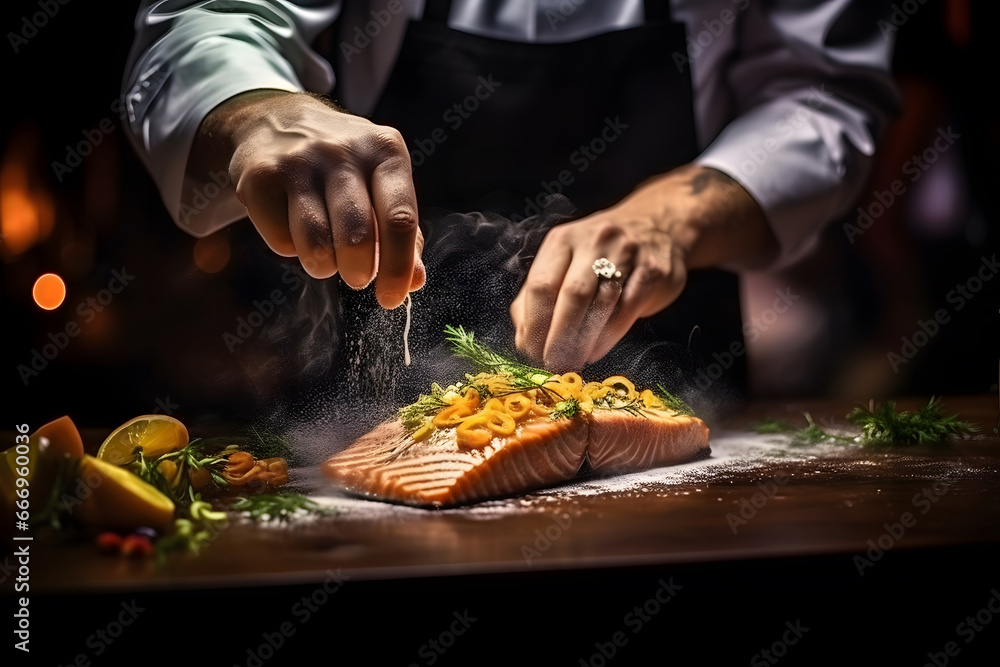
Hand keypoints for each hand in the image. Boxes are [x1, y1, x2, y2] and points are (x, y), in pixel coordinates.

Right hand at [189, 90, 423, 308]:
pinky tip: (293, 227)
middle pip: (357, 237)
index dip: (398, 269)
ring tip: (326, 256)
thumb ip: (403, 234)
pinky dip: (291, 249)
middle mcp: (343, 150)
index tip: (391, 299)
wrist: (277, 120)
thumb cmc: (344, 167)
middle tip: (357, 277)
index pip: (400, 220)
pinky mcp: (259, 176)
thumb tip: (413, 282)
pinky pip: (281, 242)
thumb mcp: (381, 184)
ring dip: (323, 266)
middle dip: (358, 272)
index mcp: (385, 151)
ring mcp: (298, 160)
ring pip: (316, 243)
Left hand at [510, 164, 777, 370]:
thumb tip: (524, 339)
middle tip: (554, 365)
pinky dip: (609, 336)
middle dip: (560, 337)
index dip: (534, 324)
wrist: (656, 225)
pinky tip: (596, 350)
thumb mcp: (563, 263)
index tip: (532, 353)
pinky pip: (628, 308)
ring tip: (574, 362)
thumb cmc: (597, 254)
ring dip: (585, 340)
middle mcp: (594, 241)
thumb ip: (538, 297)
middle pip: (572, 295)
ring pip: (602, 304)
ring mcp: (627, 253)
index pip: (541, 284)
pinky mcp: (654, 270)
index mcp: (562, 240)